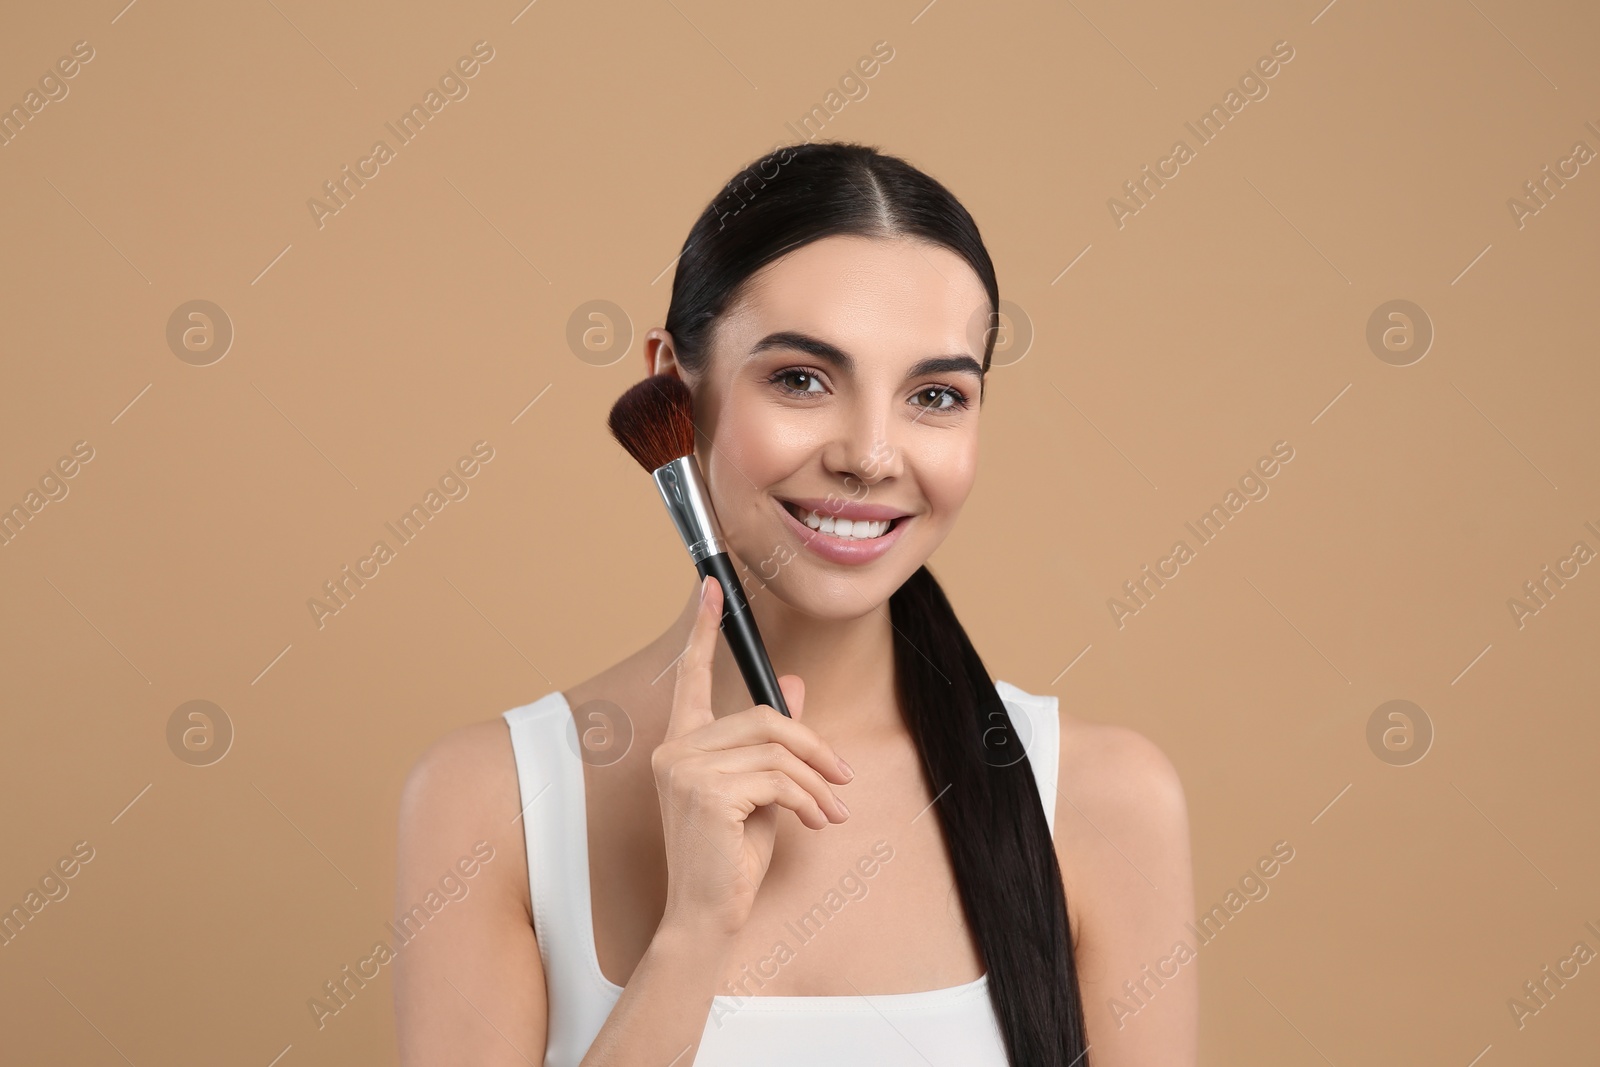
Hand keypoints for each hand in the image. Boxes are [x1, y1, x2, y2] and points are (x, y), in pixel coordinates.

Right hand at [651, 575, 852, 939]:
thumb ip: (773, 743)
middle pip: (764, 717)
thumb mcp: (761, 791)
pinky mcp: (706, 792)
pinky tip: (814, 823)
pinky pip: (778, 779)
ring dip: (817, 781)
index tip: (712, 589)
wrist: (707, 915)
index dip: (704, 630)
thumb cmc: (729, 857)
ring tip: (831, 811)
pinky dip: (809, 800)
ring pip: (777, 748)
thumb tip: (798, 687)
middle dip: (813, 747)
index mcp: (681, 743)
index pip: (692, 676)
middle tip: (842, 780)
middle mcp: (674, 749)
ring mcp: (684, 769)